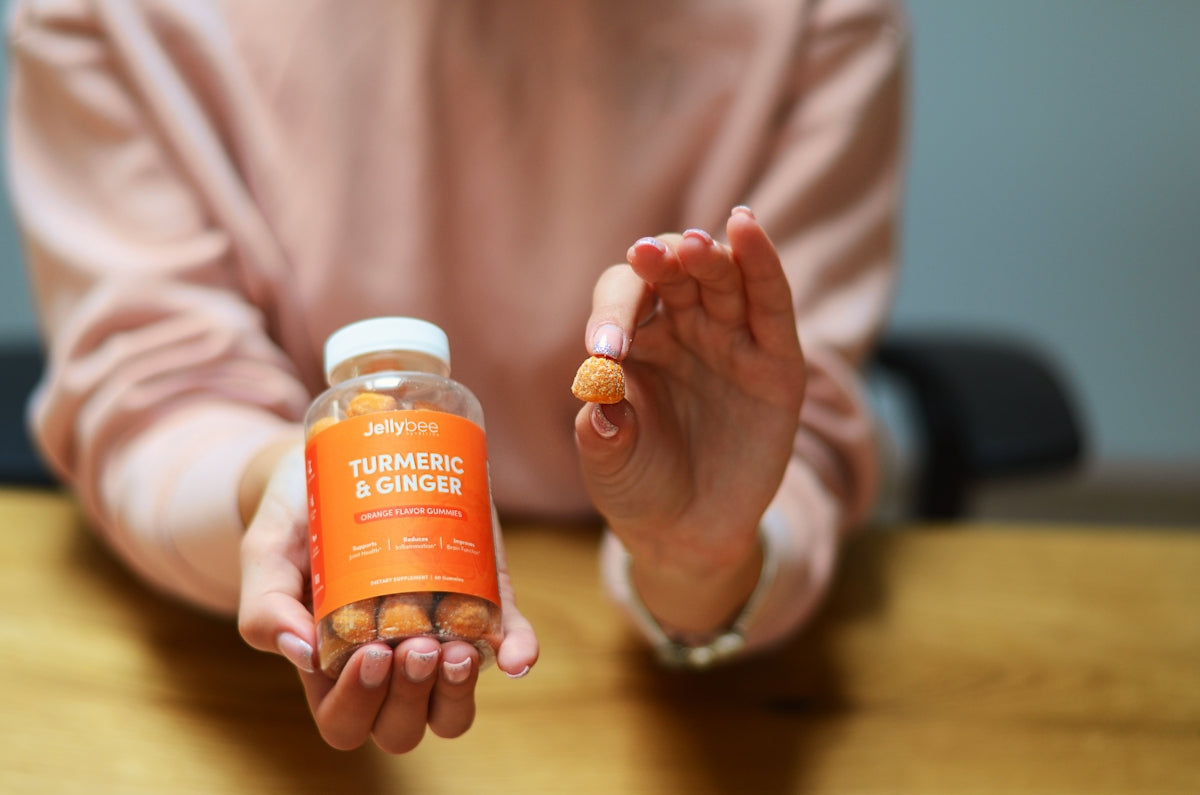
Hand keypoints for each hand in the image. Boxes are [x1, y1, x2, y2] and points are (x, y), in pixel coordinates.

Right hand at [237, 444, 537, 752]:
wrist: (342, 461)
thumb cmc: (297, 517)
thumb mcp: (266, 551)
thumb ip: (266, 601)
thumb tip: (302, 651)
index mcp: (330, 666)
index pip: (345, 721)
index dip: (360, 702)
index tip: (372, 653)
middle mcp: (387, 662)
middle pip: (402, 725)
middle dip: (412, 696)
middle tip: (416, 645)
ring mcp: (438, 636)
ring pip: (453, 706)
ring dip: (459, 691)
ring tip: (458, 649)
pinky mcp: (480, 600)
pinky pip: (506, 643)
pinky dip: (516, 653)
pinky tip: (518, 655)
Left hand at [575, 206, 804, 636]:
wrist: (687, 533)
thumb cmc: (639, 485)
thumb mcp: (609, 463)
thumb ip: (601, 433)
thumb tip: (601, 403)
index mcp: (634, 338)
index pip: (622, 297)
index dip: (612, 314)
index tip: (604, 351)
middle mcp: (682, 328)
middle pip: (675, 272)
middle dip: (662, 261)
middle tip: (646, 256)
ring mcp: (731, 340)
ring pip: (725, 278)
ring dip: (710, 255)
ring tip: (694, 245)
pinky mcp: (776, 362)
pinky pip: (771, 303)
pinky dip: (762, 264)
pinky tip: (747, 228)